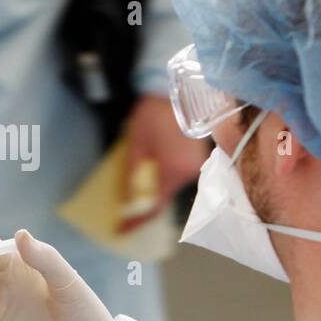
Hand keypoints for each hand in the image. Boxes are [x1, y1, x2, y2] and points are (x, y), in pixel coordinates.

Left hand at [120, 95, 207, 231]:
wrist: (173, 91)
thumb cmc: (152, 115)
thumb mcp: (135, 146)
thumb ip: (131, 176)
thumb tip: (126, 201)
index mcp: (174, 170)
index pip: (156, 205)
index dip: (138, 220)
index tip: (123, 229)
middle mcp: (189, 171)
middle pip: (165, 197)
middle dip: (145, 205)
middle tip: (125, 214)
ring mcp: (196, 165)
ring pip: (171, 187)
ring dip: (154, 190)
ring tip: (135, 192)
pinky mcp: (196, 157)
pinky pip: (177, 176)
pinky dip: (163, 179)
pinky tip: (150, 176)